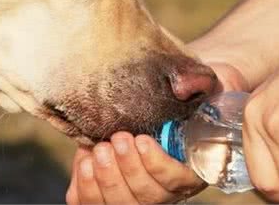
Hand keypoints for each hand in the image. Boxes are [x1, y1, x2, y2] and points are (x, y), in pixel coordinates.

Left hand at [65, 63, 247, 203]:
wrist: (135, 111)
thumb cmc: (167, 101)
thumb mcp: (187, 90)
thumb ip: (193, 86)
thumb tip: (184, 85)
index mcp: (188, 169)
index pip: (177, 180)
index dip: (158, 165)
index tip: (142, 140)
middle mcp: (162, 191)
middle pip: (147, 196)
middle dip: (129, 167)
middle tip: (119, 139)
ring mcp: (133, 197)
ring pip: (120, 203)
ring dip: (106, 177)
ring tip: (100, 150)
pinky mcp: (104, 197)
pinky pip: (91, 203)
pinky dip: (86, 185)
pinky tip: (85, 162)